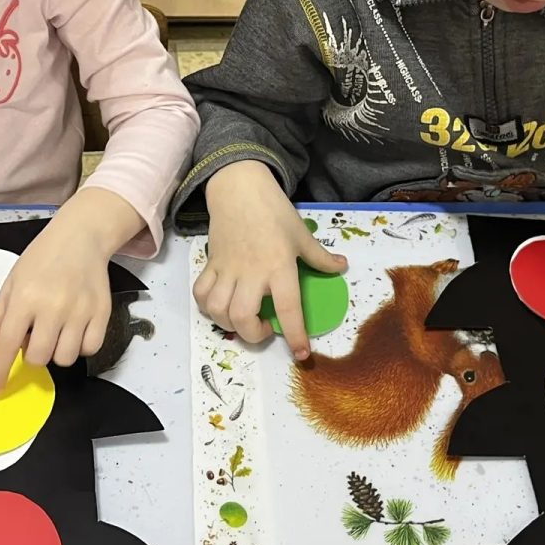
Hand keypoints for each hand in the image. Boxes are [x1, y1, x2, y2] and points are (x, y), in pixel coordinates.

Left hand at [0, 188, 142, 392]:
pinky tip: (73, 331)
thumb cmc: (42, 259)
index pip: (7, 344)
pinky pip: (90, 349)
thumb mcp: (11, 285)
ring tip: (55, 332)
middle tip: (34, 337)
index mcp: (25, 297)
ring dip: (55, 352)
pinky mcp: (102, 312)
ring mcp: (80, 310)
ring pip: (64, 358)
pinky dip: (80, 347)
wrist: (80, 237)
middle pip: (38, 357)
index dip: (0, 371)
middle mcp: (53, 305)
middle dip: (31, 356)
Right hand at [193, 160, 345, 359]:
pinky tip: (220, 306)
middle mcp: (251, 273)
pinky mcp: (211, 263)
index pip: (288, 308)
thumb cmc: (275, 212)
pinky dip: (207, 306)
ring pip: (218, 310)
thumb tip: (343, 267)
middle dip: (253, 335)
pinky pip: (201, 293)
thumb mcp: (302, 234)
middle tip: (265, 330)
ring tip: (243, 320)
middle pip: (243, 317)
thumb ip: (320, 257)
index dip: (296, 335)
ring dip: (229, 324)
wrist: (240, 189)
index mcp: (279, 266)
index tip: (300, 354)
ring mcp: (228, 269)